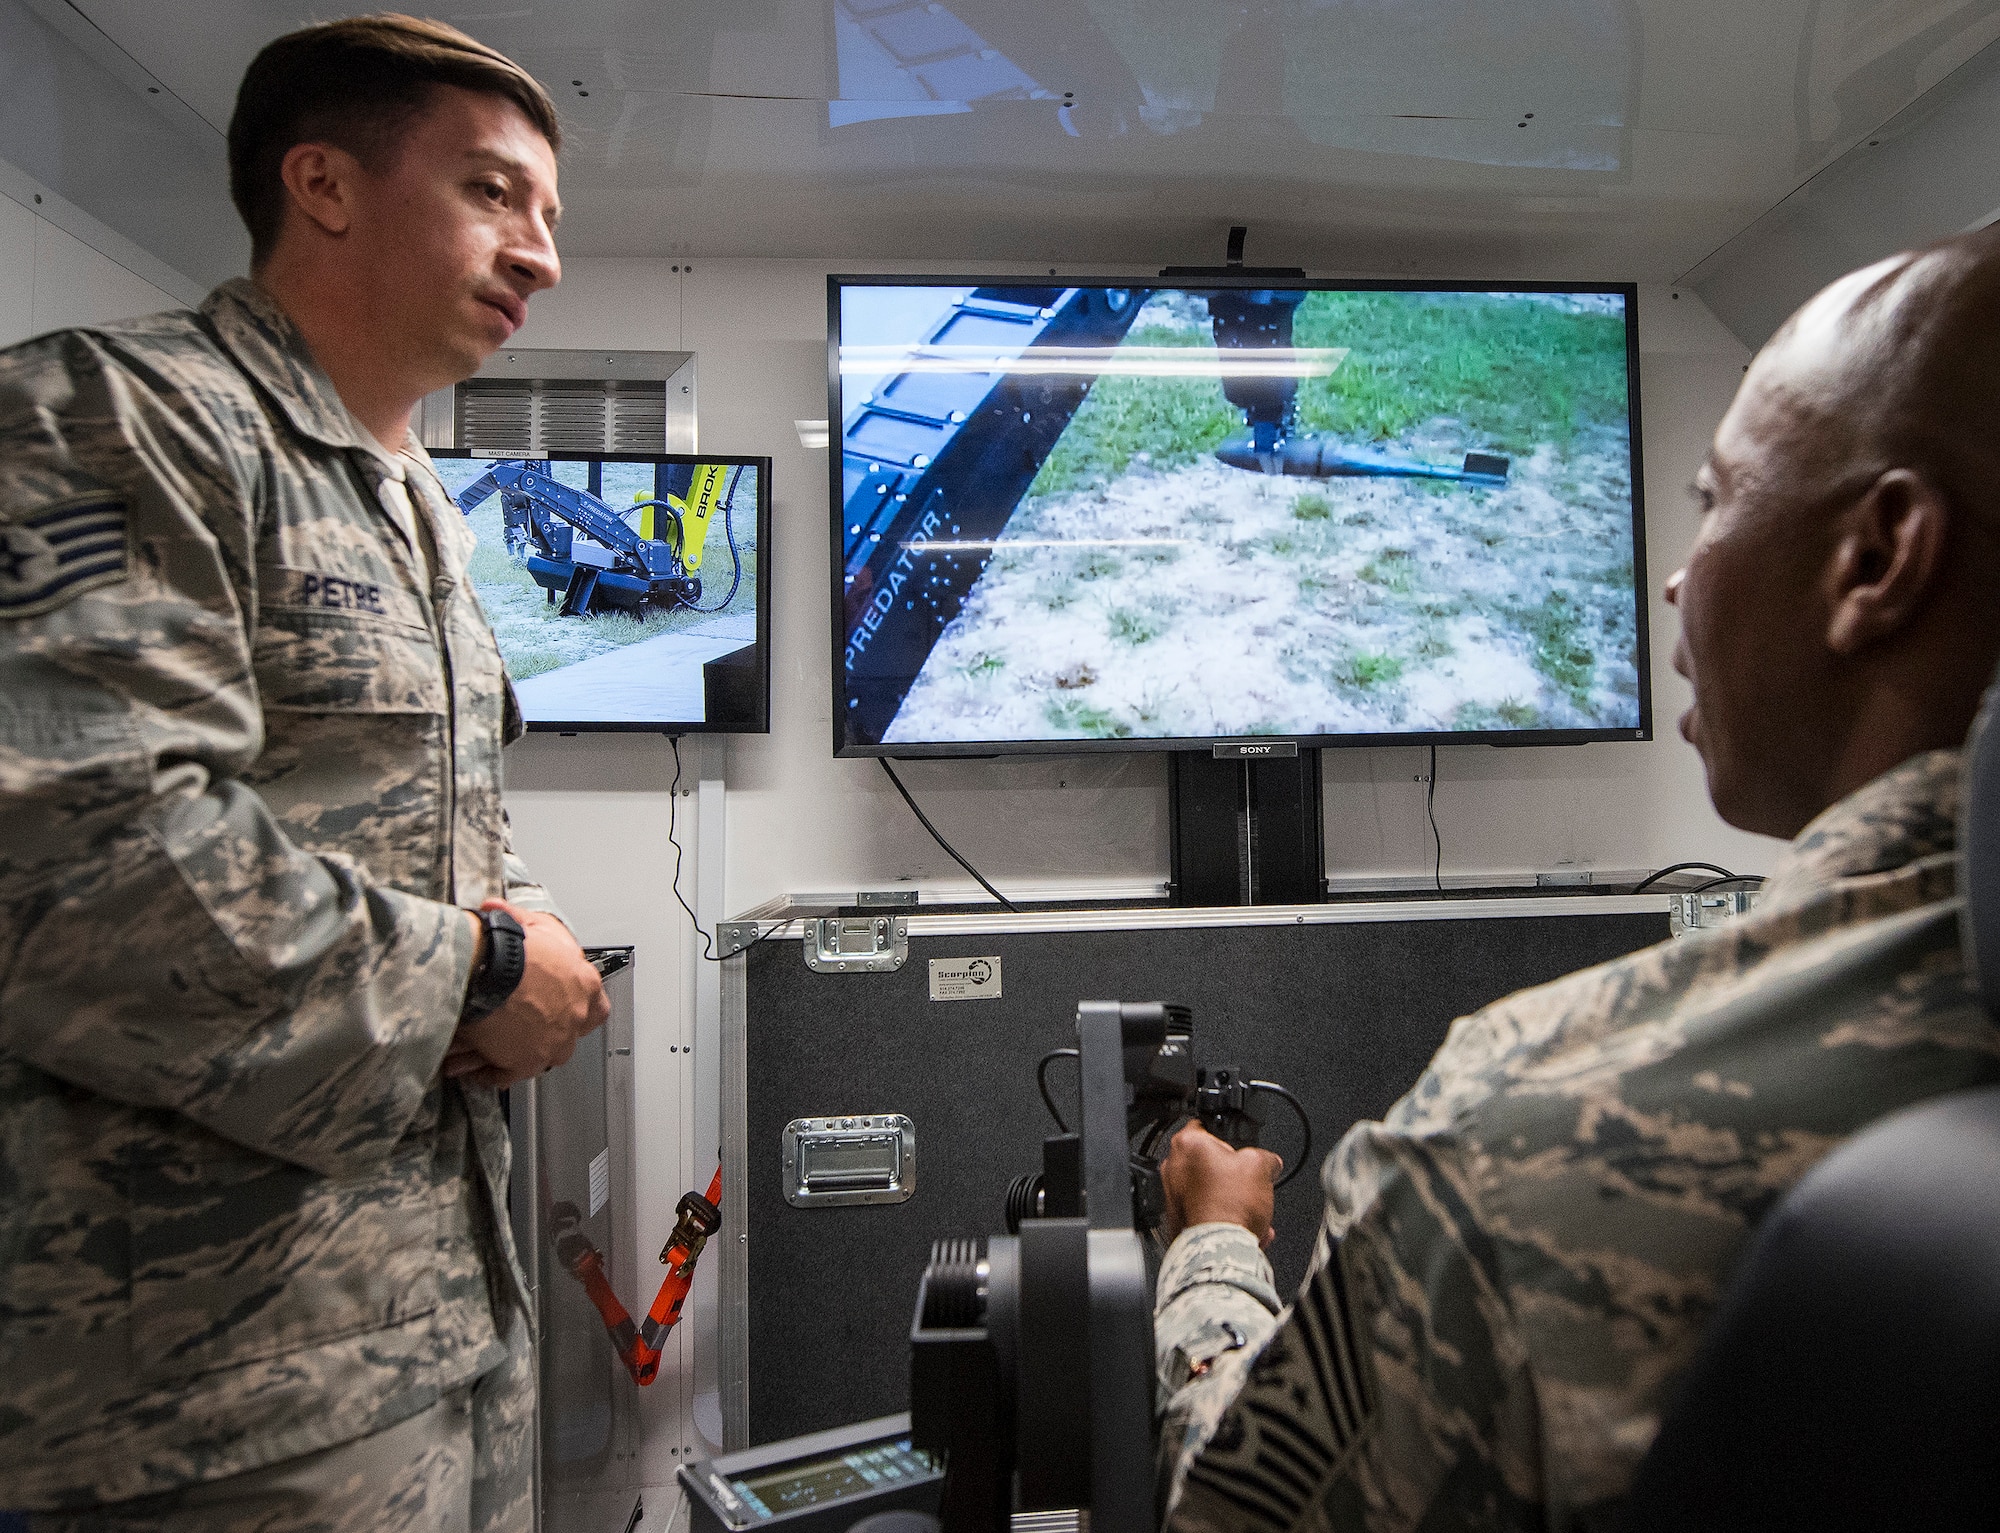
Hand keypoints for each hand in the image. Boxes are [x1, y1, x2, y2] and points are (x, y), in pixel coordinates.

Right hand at [442, 899, 609, 1087]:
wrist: (492, 966)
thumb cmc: (514, 944)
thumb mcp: (531, 923)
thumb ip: (524, 922)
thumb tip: (499, 911)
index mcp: (583, 984)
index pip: (594, 1005)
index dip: (576, 1007)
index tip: (561, 1007)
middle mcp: (574, 1016)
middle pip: (567, 1034)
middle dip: (544, 1033)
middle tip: (518, 1026)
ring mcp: (553, 1042)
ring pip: (537, 1056)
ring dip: (512, 1052)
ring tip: (484, 1045)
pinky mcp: (525, 1062)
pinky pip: (507, 1075)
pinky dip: (490, 1072)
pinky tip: (476, 1068)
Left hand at [1160, 1119, 1282, 1247]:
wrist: (1220, 1249)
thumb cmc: (1231, 1207)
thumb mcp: (1261, 1165)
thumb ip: (1265, 1156)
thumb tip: (1270, 1162)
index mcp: (1187, 1144)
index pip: (1205, 1125)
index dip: (1228, 1135)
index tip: (1240, 1147)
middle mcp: (1172, 1167)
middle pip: (1209, 1162)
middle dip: (1233, 1174)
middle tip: (1250, 1182)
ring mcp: (1171, 1195)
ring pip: (1209, 1190)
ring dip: (1232, 1199)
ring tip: (1253, 1210)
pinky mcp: (1177, 1219)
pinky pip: (1205, 1212)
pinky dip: (1223, 1217)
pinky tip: (1245, 1225)